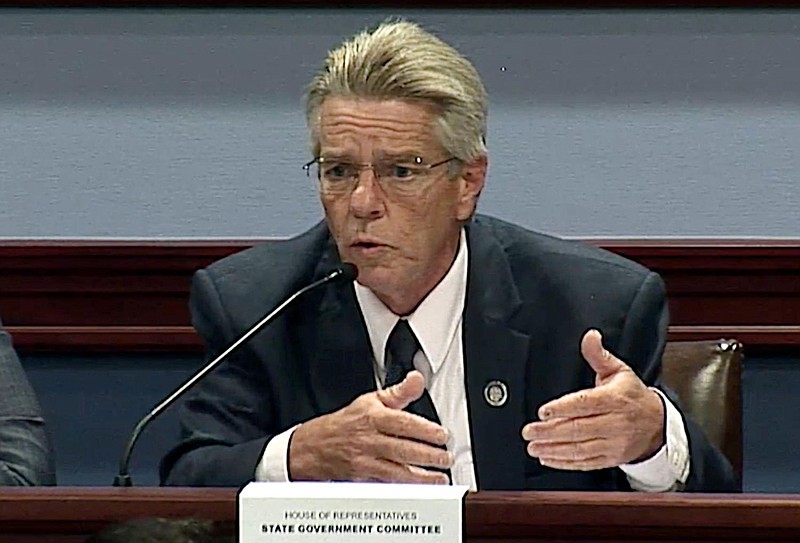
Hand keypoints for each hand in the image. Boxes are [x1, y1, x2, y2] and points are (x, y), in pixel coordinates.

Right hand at [288, 370, 451, 482]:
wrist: (314, 446)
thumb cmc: (346, 422)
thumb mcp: (371, 400)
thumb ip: (399, 392)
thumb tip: (417, 379)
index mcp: (373, 417)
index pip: (402, 423)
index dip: (424, 430)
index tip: (442, 435)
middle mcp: (369, 440)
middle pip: (402, 449)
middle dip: (427, 455)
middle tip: (446, 458)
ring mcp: (365, 461)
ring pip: (396, 471)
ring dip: (421, 477)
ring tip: (439, 477)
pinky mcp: (363, 478)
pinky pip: (386, 484)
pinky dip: (404, 487)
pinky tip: (420, 489)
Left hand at [521, 329, 664, 470]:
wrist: (657, 425)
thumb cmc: (632, 395)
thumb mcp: (618, 371)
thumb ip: (598, 355)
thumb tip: (590, 336)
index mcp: (615, 399)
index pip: (586, 404)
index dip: (563, 408)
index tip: (543, 412)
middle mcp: (615, 423)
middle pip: (579, 428)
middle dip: (550, 431)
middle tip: (529, 431)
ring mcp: (614, 444)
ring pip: (580, 448)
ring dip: (554, 449)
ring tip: (533, 447)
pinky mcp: (611, 459)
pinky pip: (586, 463)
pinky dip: (565, 463)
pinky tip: (548, 458)